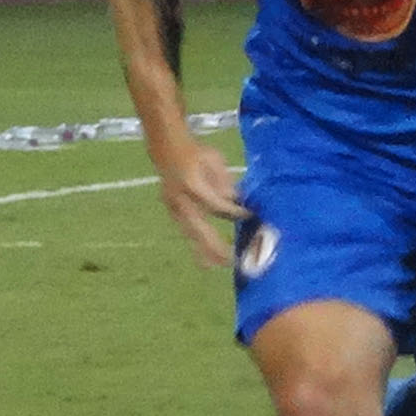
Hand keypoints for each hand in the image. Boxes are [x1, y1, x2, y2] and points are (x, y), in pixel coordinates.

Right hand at [155, 141, 244, 268]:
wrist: (166, 148)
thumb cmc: (196, 153)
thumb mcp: (214, 160)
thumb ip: (224, 181)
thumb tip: (235, 200)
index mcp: (192, 185)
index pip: (216, 206)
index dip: (233, 212)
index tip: (250, 215)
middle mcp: (180, 200)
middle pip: (198, 227)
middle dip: (214, 245)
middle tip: (229, 261)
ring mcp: (173, 207)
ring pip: (189, 233)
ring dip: (202, 250)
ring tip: (214, 266)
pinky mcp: (171, 210)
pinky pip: (185, 230)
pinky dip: (195, 243)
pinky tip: (203, 256)